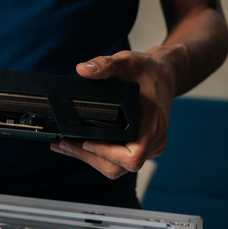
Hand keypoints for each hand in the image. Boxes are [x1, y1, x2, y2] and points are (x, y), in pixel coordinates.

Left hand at [50, 48, 175, 178]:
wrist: (163, 75)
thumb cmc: (148, 71)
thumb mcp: (127, 61)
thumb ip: (105, 65)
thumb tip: (83, 70)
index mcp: (153, 125)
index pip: (132, 157)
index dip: (108, 155)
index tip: (87, 142)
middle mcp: (153, 141)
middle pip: (118, 167)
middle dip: (89, 158)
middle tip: (64, 144)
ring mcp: (148, 148)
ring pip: (116, 167)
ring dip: (90, 158)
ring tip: (65, 145)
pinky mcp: (141, 149)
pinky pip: (118, 161)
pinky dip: (98, 155)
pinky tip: (80, 145)